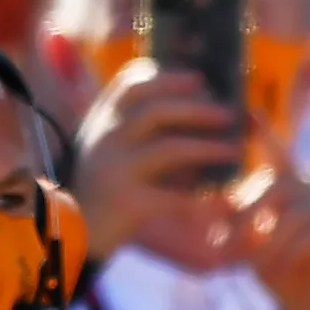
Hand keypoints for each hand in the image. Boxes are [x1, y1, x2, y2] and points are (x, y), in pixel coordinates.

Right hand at [71, 60, 243, 257]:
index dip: (167, 78)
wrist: (73, 230)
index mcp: (103, 120)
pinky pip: (175, 196)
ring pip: (169, 149)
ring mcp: (116, 169)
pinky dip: (203, 198)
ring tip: (236, 150)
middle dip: (197, 109)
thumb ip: (140, 129)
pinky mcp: (128, 202)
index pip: (131, 85)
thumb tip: (193, 110)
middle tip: (230, 113)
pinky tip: (226, 199)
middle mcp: (107, 138)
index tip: (198, 78)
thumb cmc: (103, 185)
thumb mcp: (112, 148)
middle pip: (156, 110)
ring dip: (209, 148)